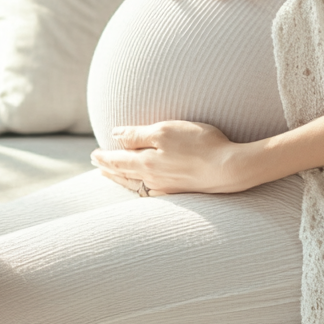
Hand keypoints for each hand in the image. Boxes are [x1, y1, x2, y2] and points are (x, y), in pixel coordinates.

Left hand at [91, 121, 260, 195]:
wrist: (229, 169)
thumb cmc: (198, 144)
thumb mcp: (165, 131)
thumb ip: (138, 134)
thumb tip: (115, 135)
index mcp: (146, 163)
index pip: (118, 160)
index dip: (104, 157)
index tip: (93, 155)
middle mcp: (153, 180)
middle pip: (125, 174)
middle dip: (109, 169)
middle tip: (97, 165)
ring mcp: (167, 188)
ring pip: (136, 185)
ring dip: (122, 179)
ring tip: (112, 176)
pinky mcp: (182, 192)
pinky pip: (151, 193)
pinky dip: (140, 188)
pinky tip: (142, 188)